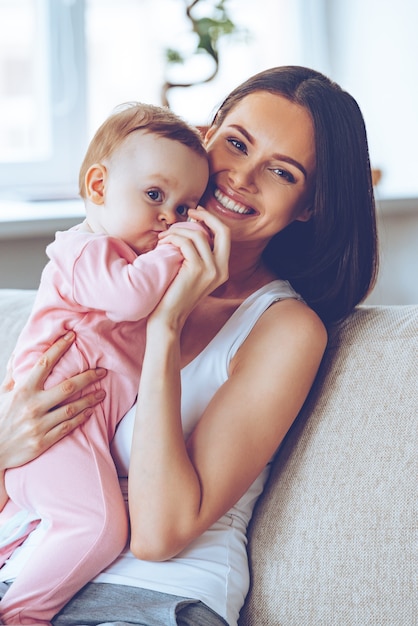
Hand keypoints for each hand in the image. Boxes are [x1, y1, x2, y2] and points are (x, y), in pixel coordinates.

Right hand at [0, 331, 106, 469]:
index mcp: (22, 390)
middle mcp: (32, 406)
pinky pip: (68, 427)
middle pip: (68, 386)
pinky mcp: (43, 441)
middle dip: (88, 377)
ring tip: (102, 393)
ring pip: (72, 408)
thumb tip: (15, 355)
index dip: (59, 348)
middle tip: (102, 372)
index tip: (72, 337)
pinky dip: (81, 418)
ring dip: (90, 399)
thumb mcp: (1, 395)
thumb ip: (11, 376)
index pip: (44, 364)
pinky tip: (90, 411)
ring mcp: (39, 424)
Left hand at [154, 207, 229, 327]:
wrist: (168, 317)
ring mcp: (211, 270)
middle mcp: (221, 269)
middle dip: (206, 216)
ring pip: (199, 235)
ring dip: (179, 230)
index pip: (225, 235)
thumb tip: (192, 227)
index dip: (211, 220)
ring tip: (165, 236)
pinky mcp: (197, 270)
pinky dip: (172, 238)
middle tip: (190, 212)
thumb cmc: (174, 294)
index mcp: (222, 269)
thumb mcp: (192, 272)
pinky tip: (162, 243)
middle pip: (222, 230)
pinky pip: (186, 243)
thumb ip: (198, 254)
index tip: (196, 214)